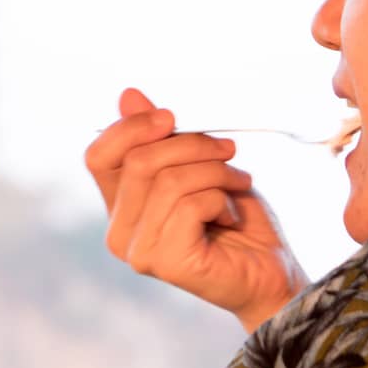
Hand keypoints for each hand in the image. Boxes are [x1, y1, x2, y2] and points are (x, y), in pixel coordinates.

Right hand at [85, 87, 310, 331]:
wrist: (268, 272)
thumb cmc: (235, 219)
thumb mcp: (198, 165)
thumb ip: (161, 138)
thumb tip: (129, 96)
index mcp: (120, 208)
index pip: (99, 156)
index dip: (131, 128)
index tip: (171, 117)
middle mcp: (118, 233)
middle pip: (140, 161)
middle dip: (193, 145)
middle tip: (229, 152)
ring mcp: (137, 251)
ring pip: (169, 180)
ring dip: (216, 173)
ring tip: (237, 185)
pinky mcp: (164, 262)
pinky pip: (189, 204)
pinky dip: (222, 199)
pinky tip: (231, 216)